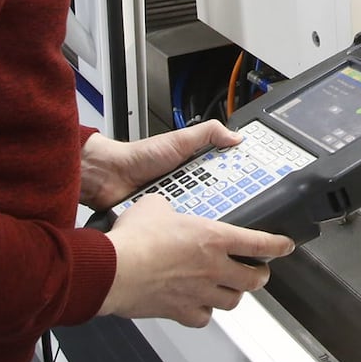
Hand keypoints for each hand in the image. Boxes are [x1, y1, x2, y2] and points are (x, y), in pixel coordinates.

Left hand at [80, 120, 239, 209]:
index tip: (252, 183)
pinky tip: (190, 228)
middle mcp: (189, 184)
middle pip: (216, 194)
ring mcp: (177, 202)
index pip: (224, 172)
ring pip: (201, 211)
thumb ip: (207, 133)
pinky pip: (182, 224)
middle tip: (225, 200)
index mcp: (196, 165)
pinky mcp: (166, 219)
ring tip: (203, 211)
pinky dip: (184, 225)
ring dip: (202, 212)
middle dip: (221, 198)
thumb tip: (235, 136)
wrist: (108, 177)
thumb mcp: (178, 139)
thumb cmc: (139, 156)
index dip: (238, 178)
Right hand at [97, 196, 295, 327]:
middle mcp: (213, 267)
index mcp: (213, 238)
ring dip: (234, 294)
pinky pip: (203, 318)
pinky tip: (199, 306)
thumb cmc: (133, 240)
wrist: (112, 270)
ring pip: (232, 301)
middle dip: (260, 275)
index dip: (278, 245)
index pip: (259, 243)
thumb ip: (168, 208)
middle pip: (254, 279)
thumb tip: (162, 209)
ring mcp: (199, 292)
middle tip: (257, 271)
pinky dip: (204, 313)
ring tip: (229, 288)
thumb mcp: (154, 206)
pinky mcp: (181, 311)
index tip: (286, 246)